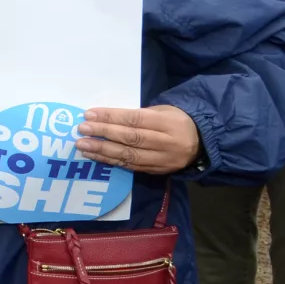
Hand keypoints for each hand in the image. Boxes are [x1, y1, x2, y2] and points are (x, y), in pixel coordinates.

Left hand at [78, 104, 202, 175]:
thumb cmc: (176, 121)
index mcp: (169, 123)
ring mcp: (163, 160)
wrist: (202, 143)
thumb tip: (105, 117)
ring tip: (83, 145)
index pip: (135, 119)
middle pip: (131, 138)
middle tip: (82, 129)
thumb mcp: (163, 111)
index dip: (111, 117)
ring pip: (129, 156)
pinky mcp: (157, 171)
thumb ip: (138, 115)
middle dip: (103, 133)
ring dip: (102, 150)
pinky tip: (95, 156)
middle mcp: (167, 143)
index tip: (89, 114)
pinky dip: (111, 161)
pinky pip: (131, 166)